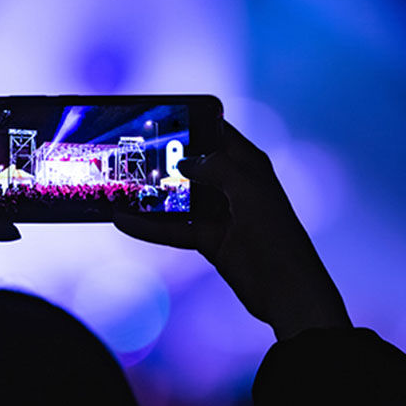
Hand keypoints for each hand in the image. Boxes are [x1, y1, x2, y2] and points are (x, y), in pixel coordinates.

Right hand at [114, 121, 349, 339]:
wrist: (287, 290)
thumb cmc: (276, 233)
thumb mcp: (247, 188)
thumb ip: (215, 166)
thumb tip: (183, 161)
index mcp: (249, 165)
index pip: (218, 132)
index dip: (193, 121)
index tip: (161, 115)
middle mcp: (232, 185)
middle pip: (192, 163)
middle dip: (164, 156)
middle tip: (128, 148)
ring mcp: (218, 213)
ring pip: (178, 196)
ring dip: (151, 193)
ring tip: (119, 183)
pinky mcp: (207, 240)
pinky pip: (171, 228)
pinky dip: (147, 226)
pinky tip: (123, 220)